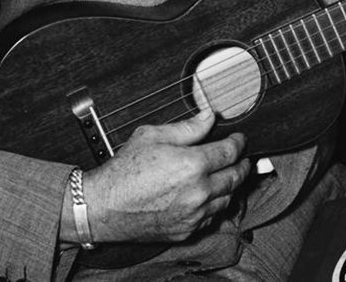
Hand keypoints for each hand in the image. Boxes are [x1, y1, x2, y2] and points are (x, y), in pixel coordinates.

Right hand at [71, 109, 250, 243]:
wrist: (102, 207)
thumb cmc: (124, 171)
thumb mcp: (153, 136)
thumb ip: (187, 127)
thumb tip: (209, 116)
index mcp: (192, 165)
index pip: (231, 152)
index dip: (239, 142)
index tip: (239, 138)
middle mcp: (198, 192)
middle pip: (236, 177)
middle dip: (243, 164)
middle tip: (242, 157)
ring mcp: (193, 214)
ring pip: (227, 198)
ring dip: (231, 185)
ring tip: (227, 173)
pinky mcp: (186, 230)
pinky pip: (212, 216)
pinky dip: (216, 204)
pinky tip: (210, 194)